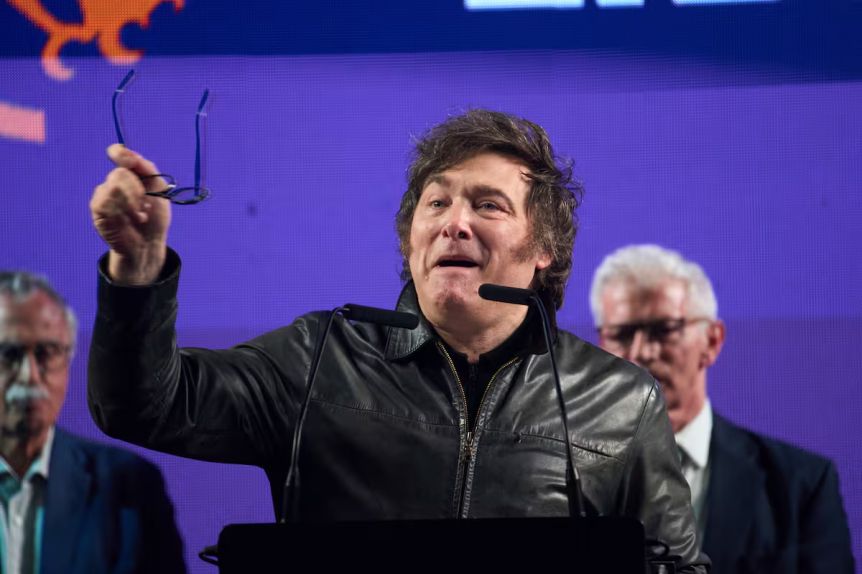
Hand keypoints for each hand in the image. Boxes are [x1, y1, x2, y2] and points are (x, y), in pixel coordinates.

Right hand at [90, 144, 171, 284]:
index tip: (126, 160)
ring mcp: (103, 195)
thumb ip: (145, 167)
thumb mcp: (159, 188)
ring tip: (140, 216)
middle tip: (146, 206)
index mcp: (130, 173)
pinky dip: (122, 212)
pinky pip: (104, 202)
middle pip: (120, 174)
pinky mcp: (97, 210)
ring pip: (112, 187)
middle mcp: (114, 182)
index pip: (118, 154)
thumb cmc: (155, 217)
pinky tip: (129, 221)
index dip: (121, 154)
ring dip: (132, 204)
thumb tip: (123, 151)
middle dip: (137, 191)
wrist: (149, 243)